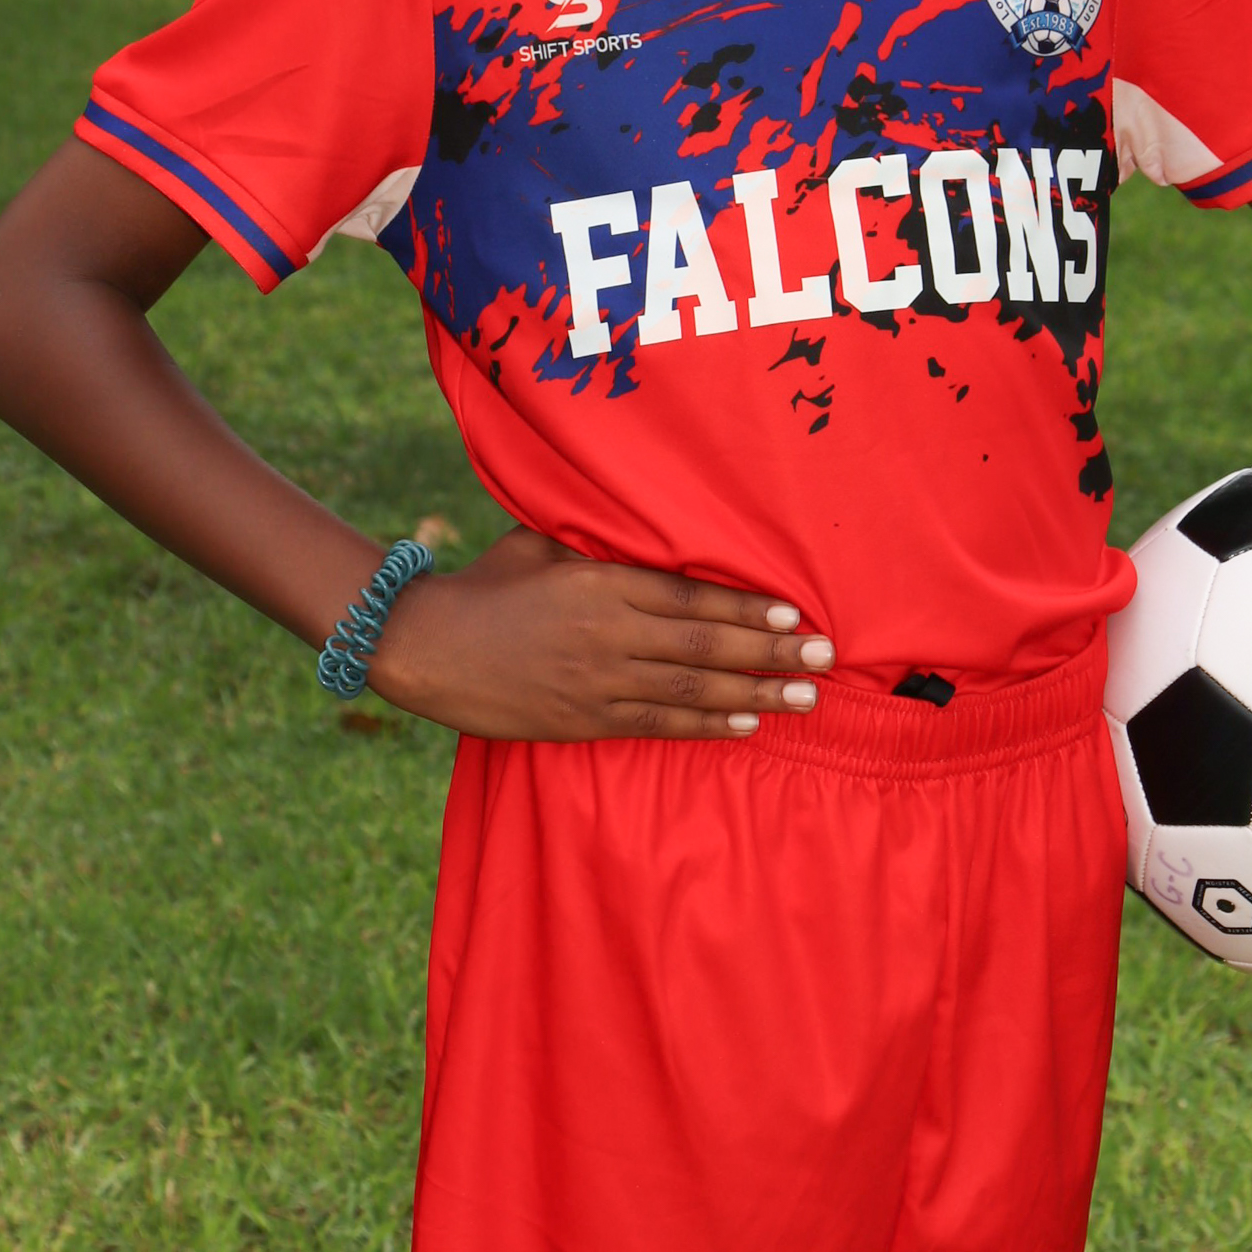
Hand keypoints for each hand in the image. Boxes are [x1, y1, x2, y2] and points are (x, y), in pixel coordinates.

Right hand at [366, 525, 834, 741]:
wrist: (426, 646)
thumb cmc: (487, 585)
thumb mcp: (544, 545)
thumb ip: (598, 543)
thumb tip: (649, 528)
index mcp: (600, 581)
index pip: (690, 596)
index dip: (745, 606)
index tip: (793, 612)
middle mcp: (607, 632)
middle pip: (704, 644)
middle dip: (771, 651)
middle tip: (825, 656)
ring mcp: (596, 681)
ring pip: (690, 688)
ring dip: (754, 693)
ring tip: (805, 697)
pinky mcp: (582, 720)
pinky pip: (656, 723)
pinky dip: (705, 723)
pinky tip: (746, 723)